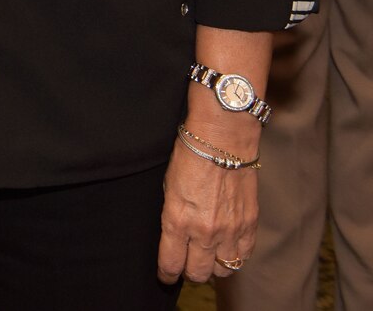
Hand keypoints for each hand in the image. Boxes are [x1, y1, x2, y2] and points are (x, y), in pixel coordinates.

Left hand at [157, 136, 258, 282]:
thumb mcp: (167, 188)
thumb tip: (174, 237)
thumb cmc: (189, 157)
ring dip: (213, 266)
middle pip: (198, 273)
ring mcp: (230, 231)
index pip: (171, 263)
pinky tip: (226, 248)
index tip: (165, 275)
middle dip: (189, 272)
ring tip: (207, 256)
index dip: (166, 273)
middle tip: (185, 264)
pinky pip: (243, 256)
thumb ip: (172, 217)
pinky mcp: (250, 226)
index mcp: (177, 220)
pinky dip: (234, 257)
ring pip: (223, 270)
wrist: (223, 140)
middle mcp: (204, 231)